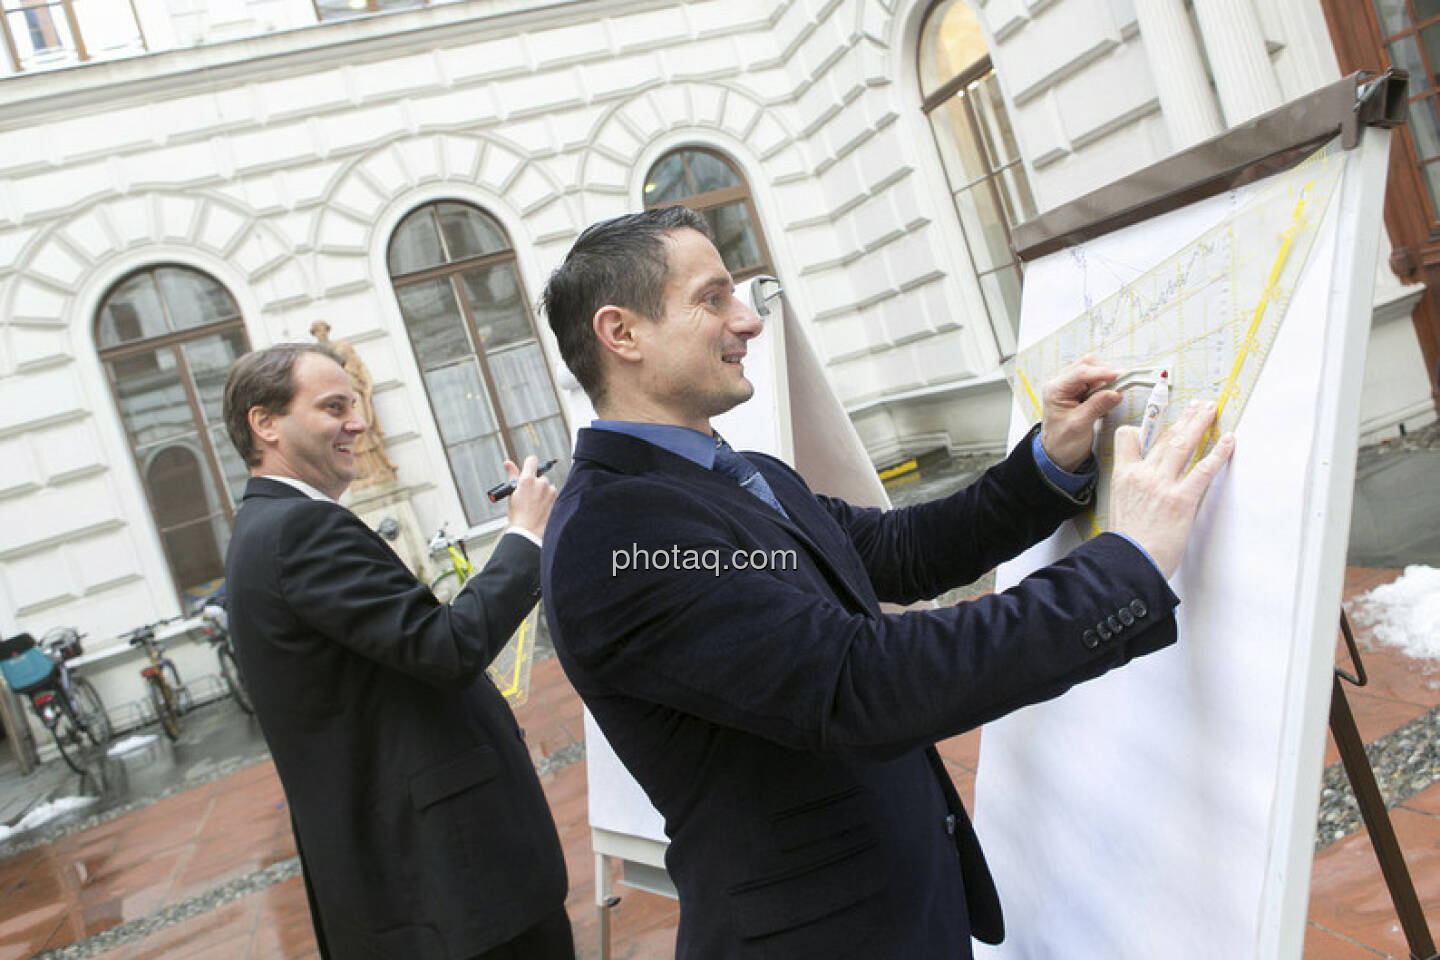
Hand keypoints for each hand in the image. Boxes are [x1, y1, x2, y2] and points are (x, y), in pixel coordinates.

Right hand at [505, 455, 557, 539]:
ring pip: (546, 486)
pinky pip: (552, 494)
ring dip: (542, 491)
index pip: (532, 460)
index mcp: (527, 480)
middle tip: (528, 494)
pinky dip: (547, 498)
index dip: (529, 464)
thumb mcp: (511, 494)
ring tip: (534, 504)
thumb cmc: (518, 514)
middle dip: (534, 483)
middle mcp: (541, 483)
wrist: (528, 531)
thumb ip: (512, 475)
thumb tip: (508, 463)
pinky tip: (541, 507)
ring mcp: (550, 491)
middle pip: (539, 476)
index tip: (527, 469)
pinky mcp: (556, 498)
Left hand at [1039, 354, 1124, 470]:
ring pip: (1094, 373)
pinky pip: (1097, 383)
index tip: (1120, 375)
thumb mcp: (1079, 425)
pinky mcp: (1080, 393)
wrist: (1058, 455)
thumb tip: (1115, 392)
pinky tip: (1106, 402)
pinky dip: (1105, 388)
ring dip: (1106, 382)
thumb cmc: (1062, 443)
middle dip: (1105, 374)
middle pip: (1087, 366)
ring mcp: (1071, 388)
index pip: (1080, 372)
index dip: (1101, 372)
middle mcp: (1062, 384)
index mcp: (1055, 389)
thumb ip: (1097, 406)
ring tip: (1111, 398)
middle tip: (1120, 387)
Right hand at [1109, 400, 1235, 576]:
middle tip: (1196, 407)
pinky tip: (1228, 441)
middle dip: (1183, 418)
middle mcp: (1142, 474)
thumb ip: (1133, 489)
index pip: (1129, 438)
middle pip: (1164, 436)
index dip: (1145, 428)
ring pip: (1183, 444)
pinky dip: (1218, 453)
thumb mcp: (1119, 506)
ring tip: (1210, 411)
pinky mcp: (1182, 499)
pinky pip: (1203, 469)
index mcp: (1123, 475)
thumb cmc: (1125, 543)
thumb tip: (1147, 487)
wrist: (1127, 562)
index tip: (1157, 424)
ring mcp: (1162, 485)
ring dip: (1199, 424)